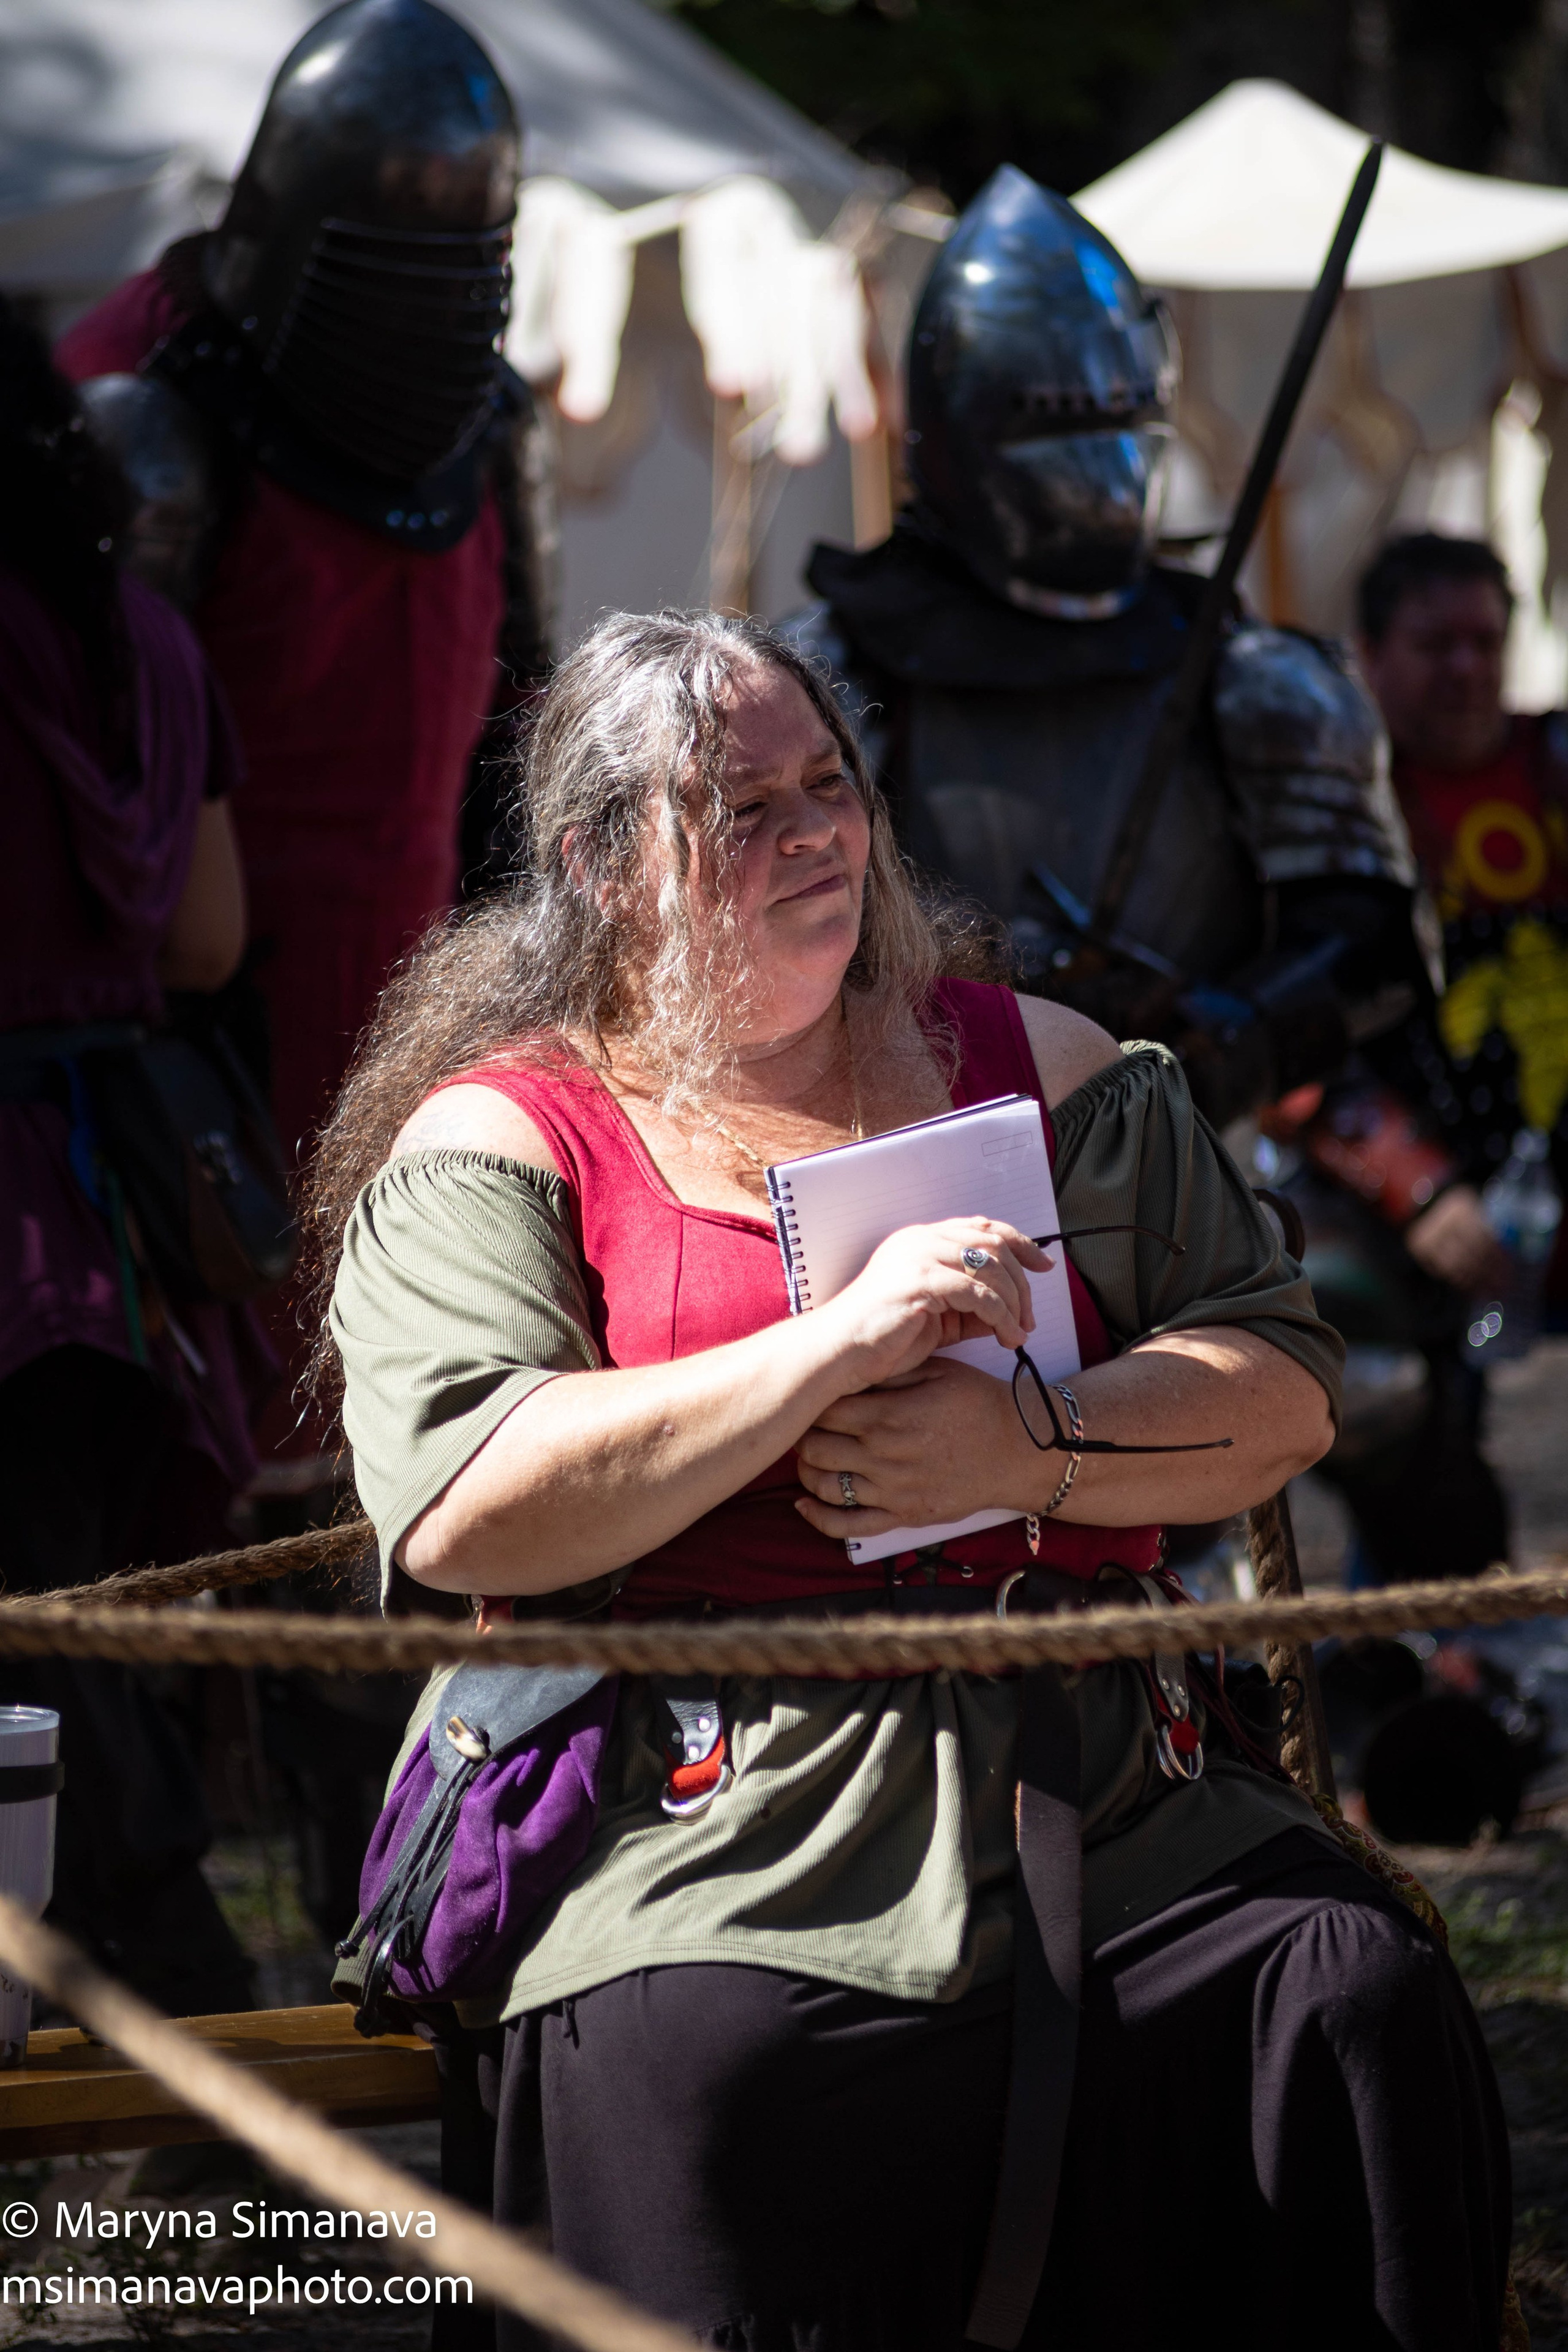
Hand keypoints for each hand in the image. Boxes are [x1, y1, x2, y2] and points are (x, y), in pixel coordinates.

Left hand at [795, 1357, 1021, 1539]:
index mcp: (889, 1416)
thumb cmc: (978, 1404)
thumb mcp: (937, 1371)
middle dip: (804, 1435)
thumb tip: (849, 1368)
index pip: (825, 1411)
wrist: (1018, 1451)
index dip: (812, 1403)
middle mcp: (884, 1456)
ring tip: (809, 1457)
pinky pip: (848, 1526)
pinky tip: (804, 1504)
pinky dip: (818, 1518)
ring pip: (823, 1486)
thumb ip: (890, 1371)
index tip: (813, 1397)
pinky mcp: (903, 1516)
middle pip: (815, 1448)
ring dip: (806, 1471)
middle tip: (806, 1425)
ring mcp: (892, 1491)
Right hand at [812, 1219, 1048, 1390]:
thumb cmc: (882, 1339)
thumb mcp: (939, 1318)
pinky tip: (1006, 1336)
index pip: (982, 1227)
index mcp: (921, 1240)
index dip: (1020, 1242)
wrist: (838, 1353)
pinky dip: (1000, 1316)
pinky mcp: (920, 1281)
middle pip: (994, 1245)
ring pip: (990, 1268)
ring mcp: (919, 1257)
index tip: (1044, 1265)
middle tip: (1029, 1317)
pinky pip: (978, 1294)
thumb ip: (972, 1308)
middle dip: (1021, 1282)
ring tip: (1018, 1333)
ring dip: (1014, 1304)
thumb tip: (1013, 1312)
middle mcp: (921, 1240)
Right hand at [1405, 1185, 1508, 1292]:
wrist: (1427, 1206)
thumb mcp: (1476, 1211)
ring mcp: (1430, 1236)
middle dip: (1489, 1274)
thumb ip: (1490, 1229)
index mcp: (1463, 1210)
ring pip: (1457, 1265)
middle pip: (1472, 1253)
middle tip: (1501, 1287)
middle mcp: (1445, 1222)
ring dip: (1475, 1281)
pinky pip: (1442, 1270)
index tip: (1509, 1272)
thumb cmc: (1461, 1213)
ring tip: (1488, 1291)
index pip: (1484, 1239)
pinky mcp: (1421, 1248)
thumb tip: (1508, 1257)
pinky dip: (1458, 1281)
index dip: (1498, 1258)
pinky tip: (1471, 1288)